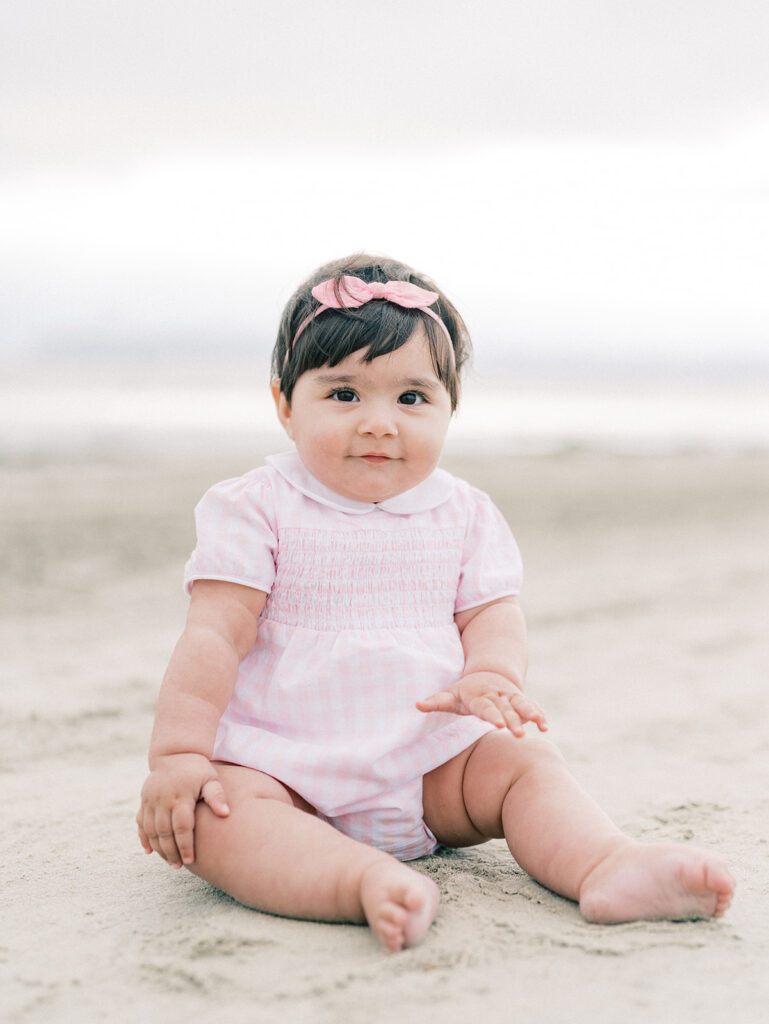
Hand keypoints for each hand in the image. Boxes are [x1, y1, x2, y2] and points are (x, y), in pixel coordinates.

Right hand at [136, 753, 229, 867]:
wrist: (175, 753)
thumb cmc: (197, 769)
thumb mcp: (210, 778)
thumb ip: (217, 795)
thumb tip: (225, 813)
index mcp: (180, 796)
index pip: (181, 827)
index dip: (185, 845)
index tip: (190, 860)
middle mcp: (162, 800)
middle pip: (164, 832)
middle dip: (171, 851)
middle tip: (178, 866)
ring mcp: (150, 800)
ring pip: (151, 830)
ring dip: (158, 848)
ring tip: (170, 862)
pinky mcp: (144, 800)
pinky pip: (140, 822)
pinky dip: (144, 838)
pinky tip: (150, 851)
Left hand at [416, 671, 547, 736]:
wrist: (489, 673)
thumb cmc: (466, 691)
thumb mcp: (451, 695)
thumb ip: (436, 701)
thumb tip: (416, 705)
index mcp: (480, 697)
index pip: (486, 708)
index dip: (492, 716)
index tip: (497, 725)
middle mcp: (497, 696)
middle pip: (506, 709)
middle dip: (513, 721)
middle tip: (518, 734)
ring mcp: (511, 698)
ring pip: (523, 705)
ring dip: (532, 715)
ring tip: (542, 726)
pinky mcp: (521, 701)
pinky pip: (532, 707)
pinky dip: (540, 715)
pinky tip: (546, 726)